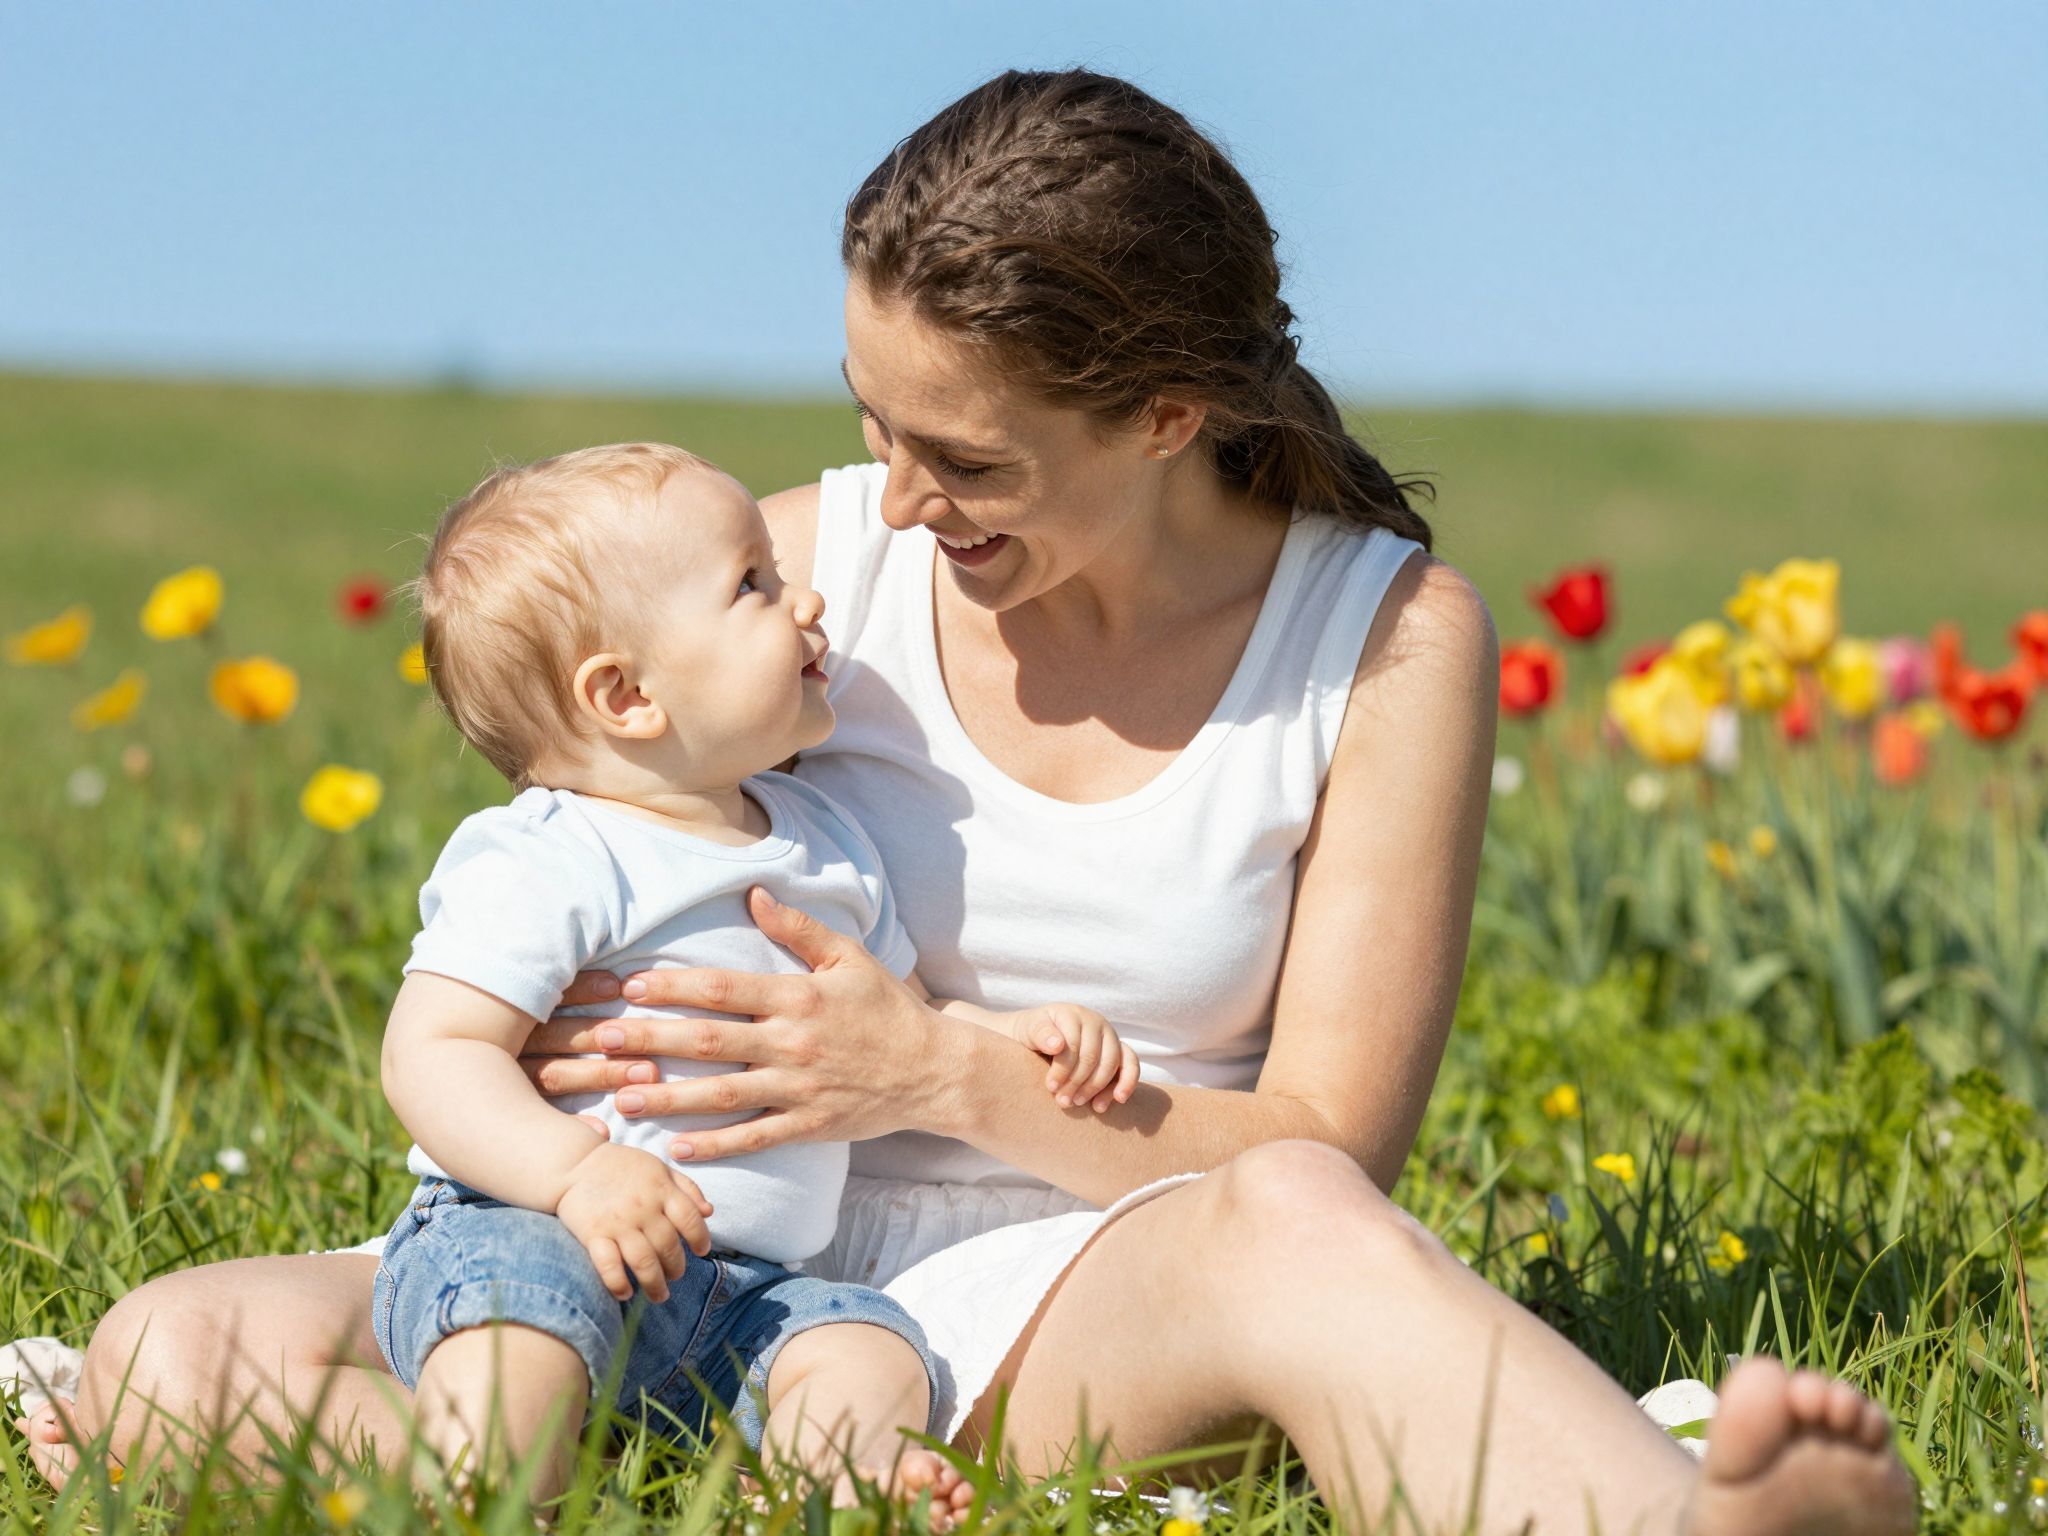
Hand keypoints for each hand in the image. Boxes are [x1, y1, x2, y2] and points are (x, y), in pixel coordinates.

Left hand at [519, 888, 957, 1162]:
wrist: (935, 1070)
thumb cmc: (887, 1008)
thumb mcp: (850, 957)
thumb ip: (799, 929)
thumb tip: (753, 895)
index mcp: (799, 997)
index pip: (724, 989)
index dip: (674, 987)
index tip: (631, 986)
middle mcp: (794, 1042)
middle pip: (710, 1042)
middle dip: (652, 1040)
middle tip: (604, 1040)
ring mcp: (799, 1088)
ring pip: (722, 1095)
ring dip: (669, 1098)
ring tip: (622, 1099)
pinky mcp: (809, 1126)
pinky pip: (754, 1137)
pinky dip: (715, 1146)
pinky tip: (675, 1148)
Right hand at [555, 1142, 713, 1302]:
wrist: (575, 1163)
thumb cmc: (622, 1166)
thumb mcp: (659, 1168)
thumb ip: (687, 1188)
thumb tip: (709, 1212)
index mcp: (661, 1189)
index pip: (690, 1219)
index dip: (701, 1238)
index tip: (701, 1251)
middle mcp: (643, 1208)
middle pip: (668, 1246)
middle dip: (676, 1268)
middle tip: (676, 1276)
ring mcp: (618, 1223)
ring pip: (644, 1262)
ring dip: (655, 1284)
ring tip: (660, 1295)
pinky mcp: (593, 1234)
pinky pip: (608, 1265)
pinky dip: (618, 1283)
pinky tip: (626, 1294)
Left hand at [1006, 1003, 1139, 1111]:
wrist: (1039, 1036)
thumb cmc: (1032, 1034)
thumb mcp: (1029, 1030)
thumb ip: (1040, 1033)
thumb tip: (1057, 1044)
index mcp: (1072, 1014)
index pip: (1072, 1044)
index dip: (1062, 1069)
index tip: (1050, 1087)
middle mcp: (1095, 1022)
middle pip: (1092, 1056)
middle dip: (1077, 1082)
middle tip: (1063, 1101)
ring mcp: (1110, 1035)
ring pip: (1112, 1062)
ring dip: (1097, 1087)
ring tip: (1079, 1103)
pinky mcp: (1119, 1050)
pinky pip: (1131, 1064)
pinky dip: (1128, 1083)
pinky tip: (1118, 1099)